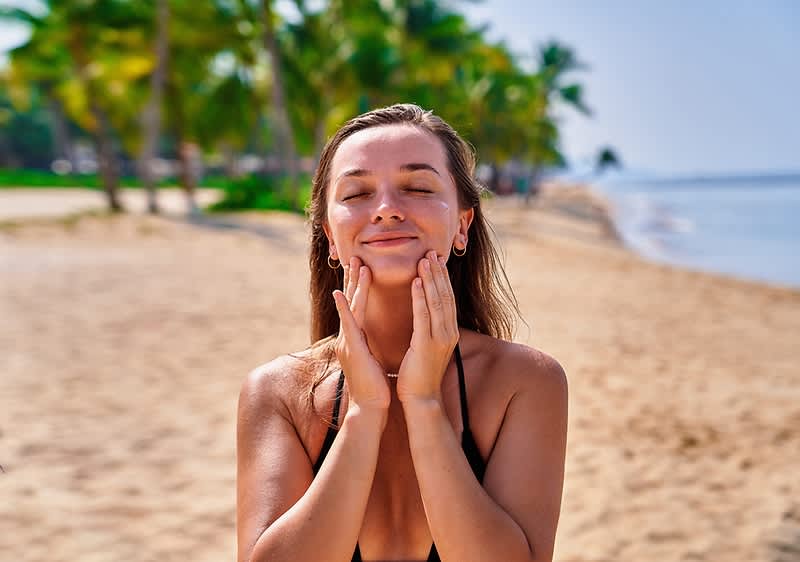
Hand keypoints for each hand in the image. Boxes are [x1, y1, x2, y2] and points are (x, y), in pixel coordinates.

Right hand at [333, 256, 390, 411]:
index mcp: (354, 339)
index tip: (362, 267)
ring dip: (353, 286)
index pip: (356, 307)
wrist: (370, 407)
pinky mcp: (351, 350)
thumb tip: (370, 336)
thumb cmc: (374, 385)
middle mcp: (347, 337)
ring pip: (351, 308)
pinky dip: (344, 308)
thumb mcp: (371, 359)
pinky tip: (340, 294)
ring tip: (357, 266)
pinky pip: (348, 325)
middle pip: (351, 302)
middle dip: (353, 280)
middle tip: (355, 257)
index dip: (358, 287)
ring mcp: (347, 342)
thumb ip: (368, 344)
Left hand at [397, 250, 458, 403]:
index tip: (436, 260)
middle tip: (431, 252)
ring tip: (424, 260)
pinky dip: (420, 298)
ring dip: (430, 279)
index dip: (442, 278)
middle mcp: (448, 332)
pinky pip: (424, 316)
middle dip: (438, 273)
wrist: (421, 399)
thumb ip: (431, 330)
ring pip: (437, 302)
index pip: (448, 299)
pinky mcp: (427, 345)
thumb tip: (428, 316)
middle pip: (445, 296)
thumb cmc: (420, 374)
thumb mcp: (429, 347)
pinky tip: (416, 282)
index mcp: (449, 332)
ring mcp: (440, 338)